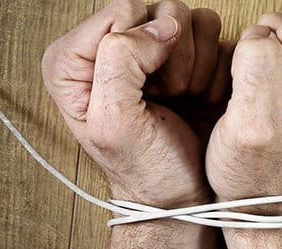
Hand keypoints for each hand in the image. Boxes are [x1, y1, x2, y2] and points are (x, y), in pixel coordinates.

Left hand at [41, 0, 228, 208]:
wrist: (182, 196)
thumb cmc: (145, 170)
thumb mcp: (114, 122)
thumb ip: (120, 62)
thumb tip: (160, 26)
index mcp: (71, 60)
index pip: (121, 12)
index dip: (141, 50)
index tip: (143, 92)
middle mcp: (104, 48)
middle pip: (153, 9)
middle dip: (169, 55)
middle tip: (164, 97)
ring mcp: (145, 49)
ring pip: (183, 16)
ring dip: (192, 60)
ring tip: (179, 97)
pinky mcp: (181, 55)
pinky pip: (208, 30)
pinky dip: (210, 64)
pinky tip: (195, 94)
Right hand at [206, 11, 281, 209]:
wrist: (269, 213)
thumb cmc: (264, 183)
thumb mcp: (253, 128)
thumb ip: (259, 67)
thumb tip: (262, 33)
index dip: (268, 69)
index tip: (275, 111)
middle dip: (270, 69)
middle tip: (274, 115)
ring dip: (266, 74)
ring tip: (274, 116)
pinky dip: (271, 78)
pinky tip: (278, 111)